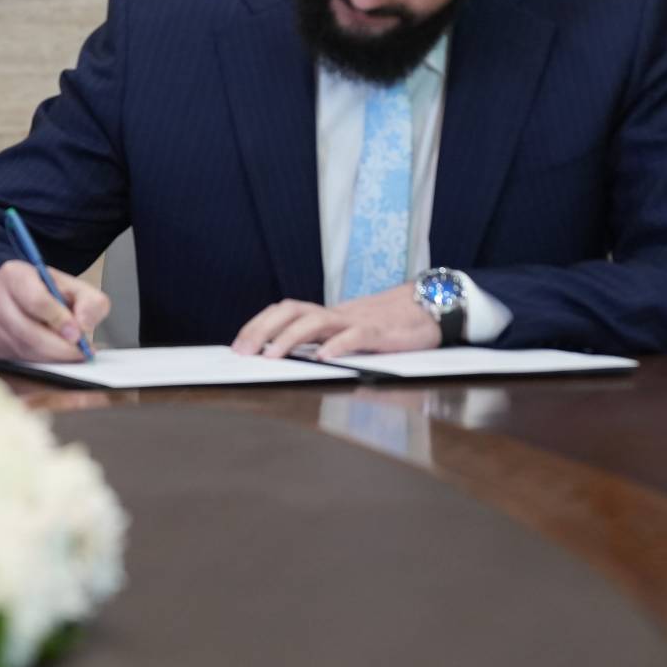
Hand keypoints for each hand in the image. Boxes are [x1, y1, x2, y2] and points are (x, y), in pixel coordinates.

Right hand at [0, 261, 110, 362]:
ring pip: (22, 348)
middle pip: (27, 330)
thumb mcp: (76, 288)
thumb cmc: (48, 292)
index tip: (77, 334)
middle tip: (79, 353)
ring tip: (69, 354)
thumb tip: (83, 326)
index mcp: (14, 273)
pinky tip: (52, 356)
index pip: (36, 300)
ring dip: (51, 357)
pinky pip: (15, 359)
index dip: (59, 320)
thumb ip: (90, 302)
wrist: (22, 296)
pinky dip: (38, 362)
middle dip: (58, 347)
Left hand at [231, 283, 441, 359]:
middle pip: (292, 311)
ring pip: (317, 322)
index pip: (284, 311)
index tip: (238, 345)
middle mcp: (336, 315)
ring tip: (272, 356)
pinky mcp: (380, 333)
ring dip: (290, 338)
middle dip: (263, 329)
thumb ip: (321, 341)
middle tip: (244, 351)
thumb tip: (284, 356)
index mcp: (326, 316)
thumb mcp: (347, 334)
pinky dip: (338, 345)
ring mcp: (357, 321)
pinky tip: (323, 357)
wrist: (428, 309)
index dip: (259, 325)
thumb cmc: (385, 326)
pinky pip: (356, 336)